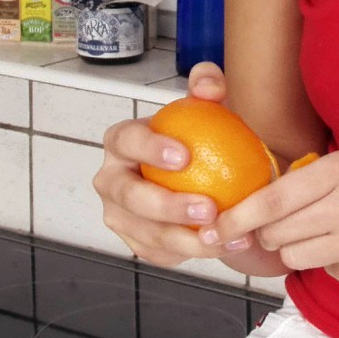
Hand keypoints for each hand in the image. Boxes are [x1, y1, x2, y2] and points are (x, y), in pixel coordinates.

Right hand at [93, 62, 269, 269]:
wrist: (200, 172)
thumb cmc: (195, 136)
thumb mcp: (204, 107)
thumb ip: (207, 86)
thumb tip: (208, 84)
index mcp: (121, 142)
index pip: (126, 140)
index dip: (149, 148)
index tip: (185, 155)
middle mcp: (112, 181)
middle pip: (129, 197)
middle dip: (167, 206)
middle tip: (210, 207)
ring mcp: (120, 216)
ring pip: (147, 233)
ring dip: (187, 239)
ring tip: (226, 234)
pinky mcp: (137, 242)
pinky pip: (161, 253)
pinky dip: (193, 253)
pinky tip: (225, 245)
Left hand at [201, 149, 338, 291]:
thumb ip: (313, 178)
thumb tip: (262, 203)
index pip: (273, 199)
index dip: (239, 217)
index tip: (219, 228)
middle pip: (277, 232)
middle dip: (275, 233)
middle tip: (297, 224)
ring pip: (295, 256)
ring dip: (302, 249)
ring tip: (333, 233)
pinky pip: (327, 273)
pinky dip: (334, 264)